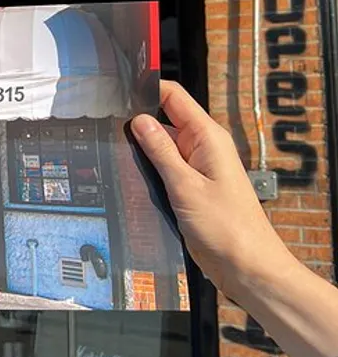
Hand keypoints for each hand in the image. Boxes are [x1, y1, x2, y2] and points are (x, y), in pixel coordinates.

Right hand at [129, 80, 294, 298]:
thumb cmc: (229, 229)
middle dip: (138, 123)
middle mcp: (203, 148)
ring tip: (118, 157)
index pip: (173, 97)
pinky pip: (165, 169)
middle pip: (163, 121)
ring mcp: (197, 168)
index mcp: (208, 138)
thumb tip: (139, 121)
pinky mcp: (190, 188)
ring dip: (143, 151)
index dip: (148, 89)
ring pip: (161, 147)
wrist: (248, 267)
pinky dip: (149, 171)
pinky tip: (133, 179)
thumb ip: (160, 151)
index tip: (119, 91)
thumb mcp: (185, 186)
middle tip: (109, 131)